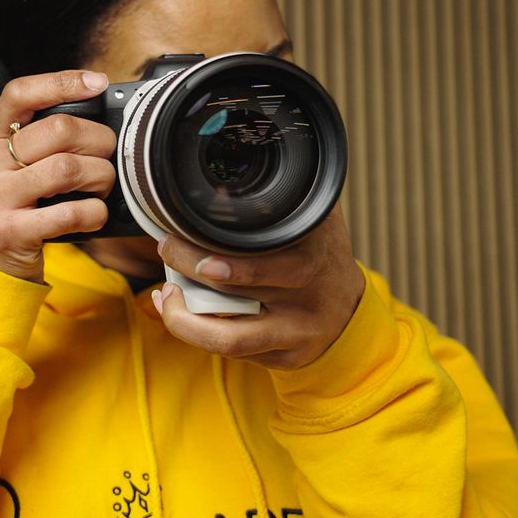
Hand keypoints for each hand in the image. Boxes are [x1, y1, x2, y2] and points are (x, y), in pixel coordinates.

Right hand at [0, 69, 117, 282]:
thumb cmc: (16, 208)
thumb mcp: (16, 168)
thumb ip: (46, 142)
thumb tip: (103, 117)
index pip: (19, 94)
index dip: (60, 81)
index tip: (97, 83)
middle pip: (58, 129)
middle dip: (99, 140)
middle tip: (108, 155)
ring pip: (67, 168)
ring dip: (100, 176)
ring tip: (103, 186)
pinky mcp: (11, 231)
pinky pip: (68, 213)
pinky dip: (94, 213)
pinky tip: (95, 214)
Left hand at [152, 203, 365, 369]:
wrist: (352, 310)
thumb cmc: (319, 256)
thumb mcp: (314, 221)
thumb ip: (285, 197)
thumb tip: (238, 158)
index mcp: (311, 254)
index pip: (254, 253)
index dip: (208, 247)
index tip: (178, 230)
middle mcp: (305, 295)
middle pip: (233, 287)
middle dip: (188, 268)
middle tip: (167, 250)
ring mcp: (296, 332)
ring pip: (229, 338)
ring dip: (183, 320)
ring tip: (165, 296)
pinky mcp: (285, 359)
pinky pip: (234, 353)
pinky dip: (197, 334)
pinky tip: (179, 313)